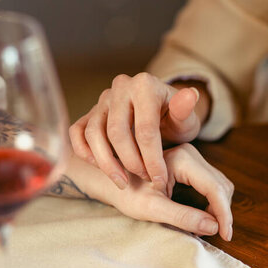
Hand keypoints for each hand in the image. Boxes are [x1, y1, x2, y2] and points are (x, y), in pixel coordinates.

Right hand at [70, 73, 207, 192]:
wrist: (161, 112)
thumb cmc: (175, 118)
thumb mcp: (187, 117)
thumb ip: (186, 110)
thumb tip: (190, 96)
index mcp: (145, 85)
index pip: (145, 128)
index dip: (152, 159)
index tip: (160, 180)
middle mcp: (120, 87)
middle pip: (116, 132)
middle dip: (130, 162)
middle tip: (144, 179)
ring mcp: (102, 99)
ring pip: (93, 133)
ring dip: (106, 163)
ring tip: (123, 182)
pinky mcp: (90, 112)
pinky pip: (77, 132)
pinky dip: (84, 152)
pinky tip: (100, 168)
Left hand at [109, 143, 233, 240]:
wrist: (112, 180)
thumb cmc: (127, 193)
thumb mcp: (152, 209)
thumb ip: (182, 217)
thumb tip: (214, 227)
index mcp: (181, 159)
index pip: (214, 188)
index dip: (224, 214)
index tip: (225, 236)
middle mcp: (190, 153)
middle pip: (221, 186)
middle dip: (222, 212)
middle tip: (217, 236)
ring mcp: (191, 157)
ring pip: (219, 185)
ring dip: (219, 208)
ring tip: (208, 228)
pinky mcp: (190, 164)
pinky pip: (212, 184)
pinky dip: (212, 202)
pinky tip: (203, 217)